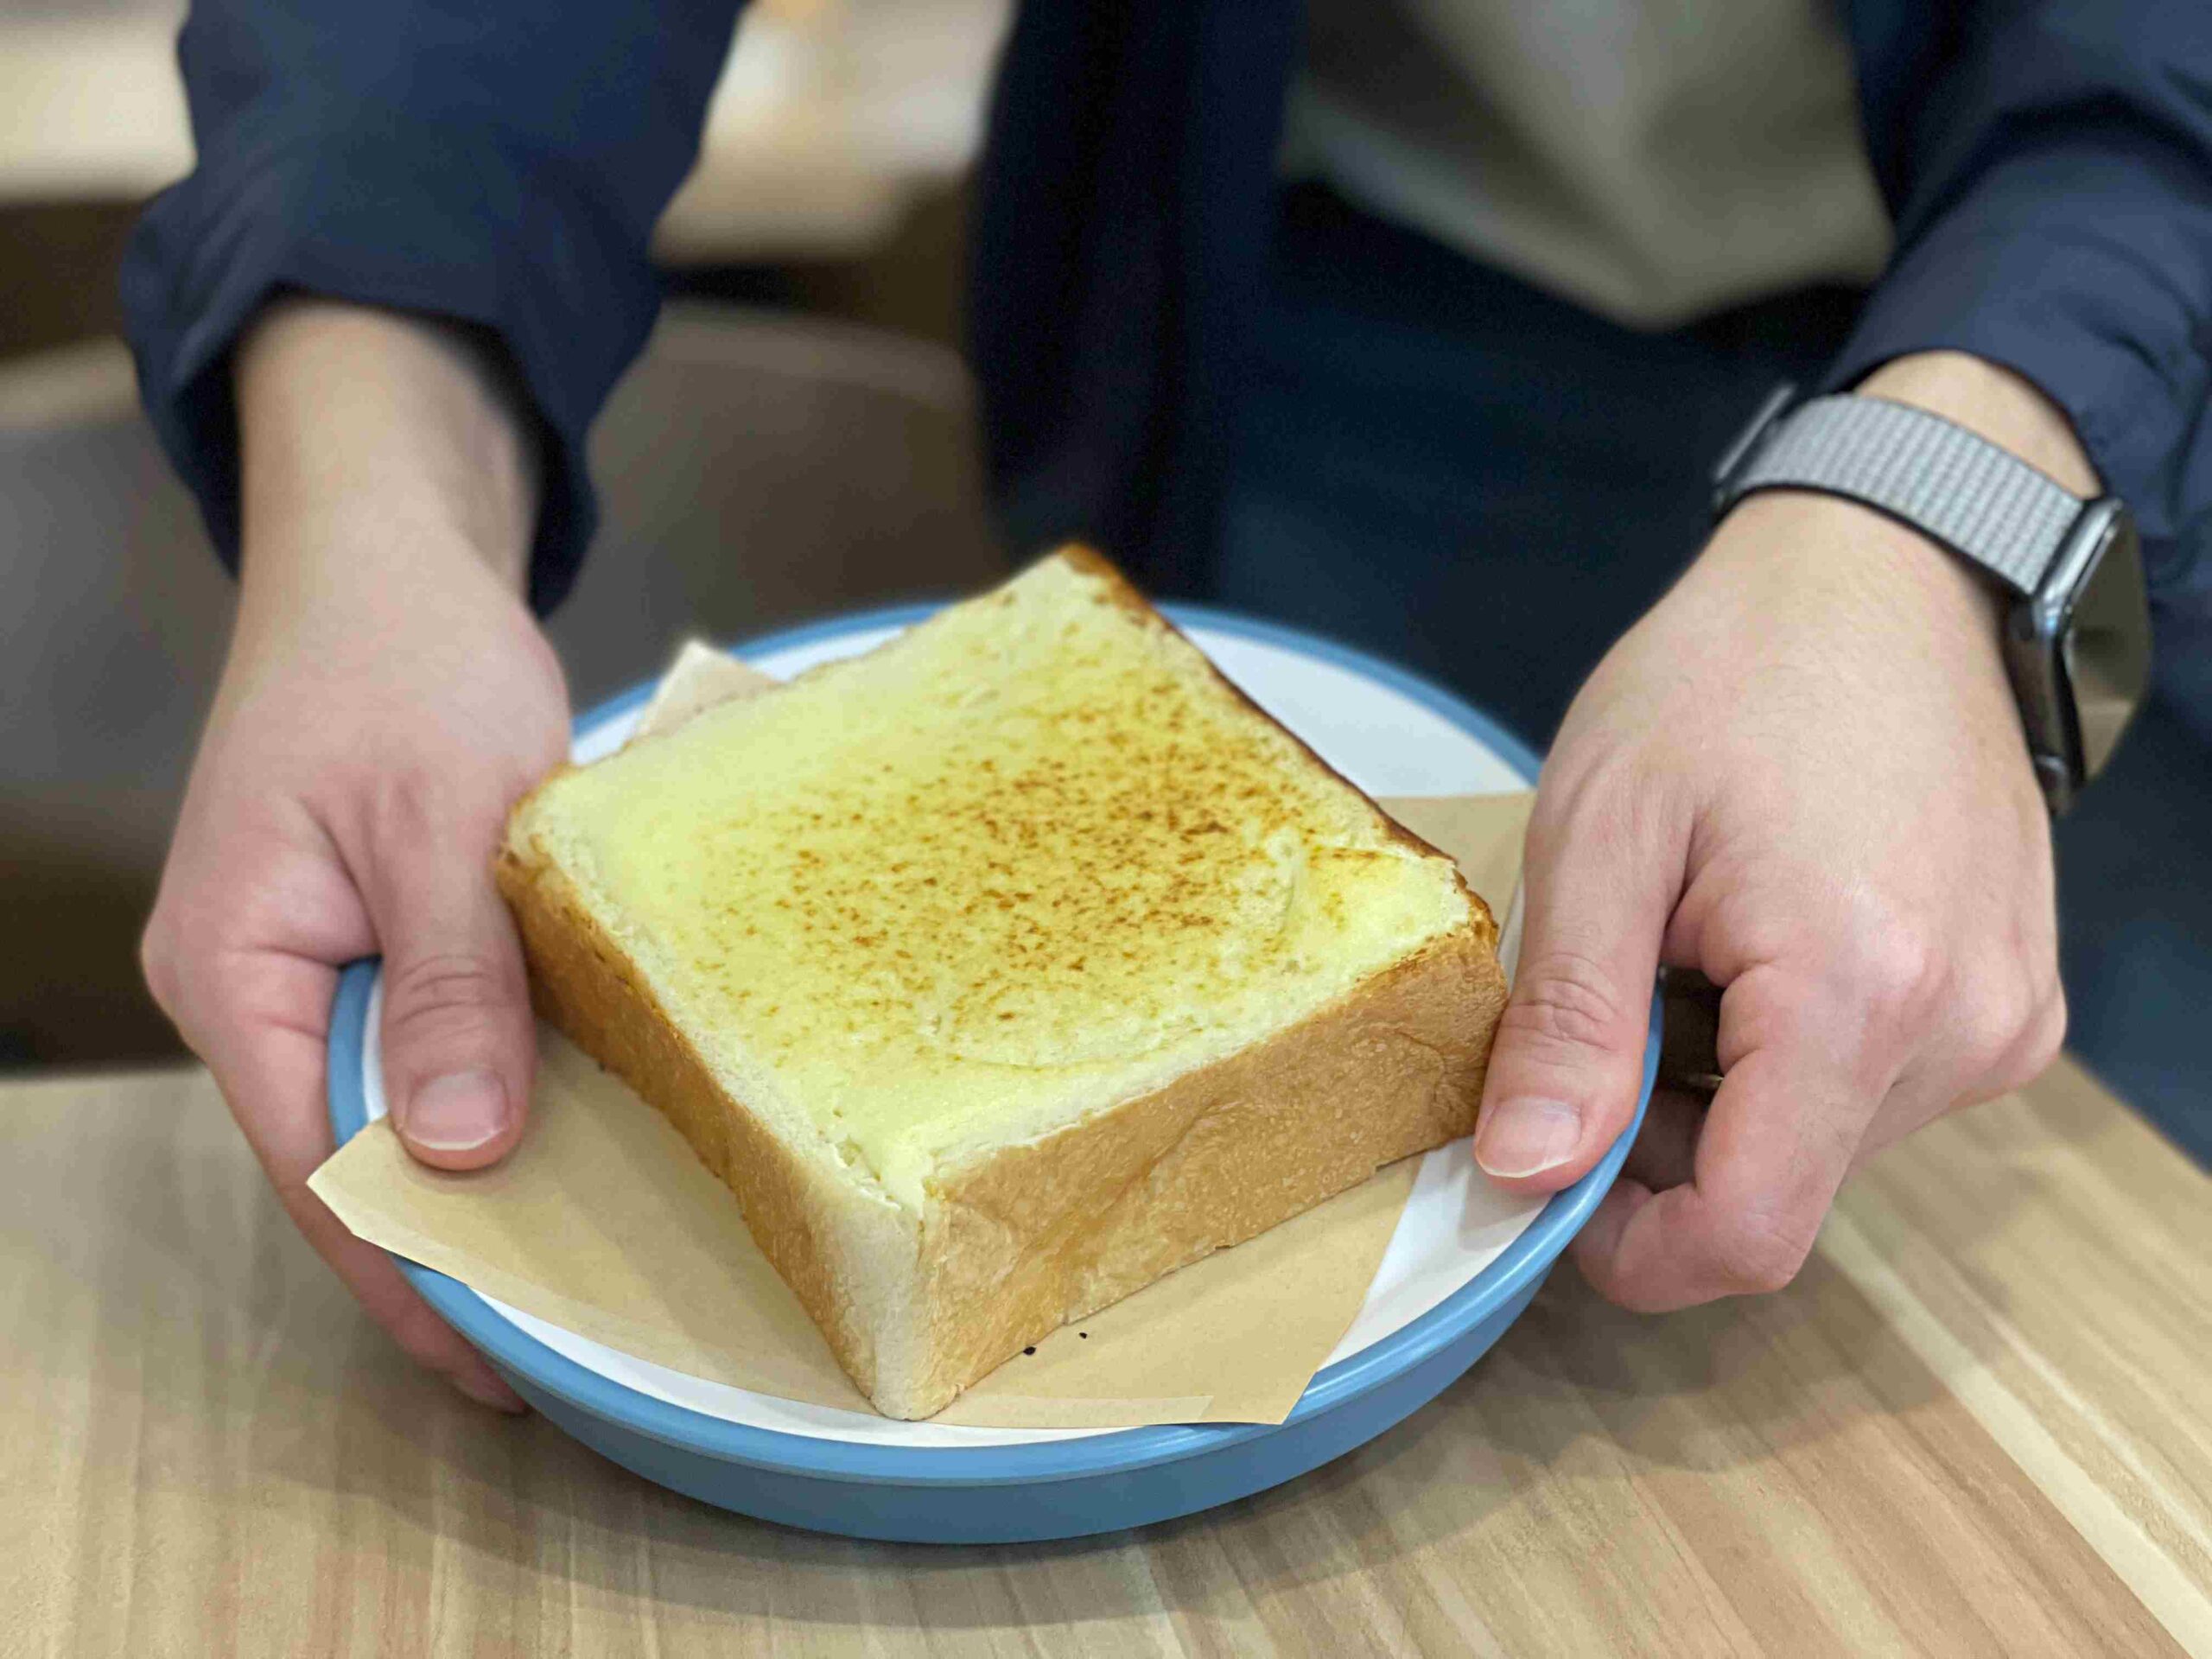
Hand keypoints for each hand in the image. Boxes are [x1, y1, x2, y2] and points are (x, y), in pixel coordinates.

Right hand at [141, 301, 564, 1405]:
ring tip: (578, 1264)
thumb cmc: (403, 660)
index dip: (406, 1268)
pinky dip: (490, 1086)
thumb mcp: (443, 820)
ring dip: (474, 1170)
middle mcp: (254, 981)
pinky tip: (566, 1134)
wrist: (391, 555)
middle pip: (348, 1150)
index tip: (497, 1360)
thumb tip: (458, 1152)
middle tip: (563, 1334)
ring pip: (391, 1099)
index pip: (318, 1165)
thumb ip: (448, 983)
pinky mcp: (369, 928)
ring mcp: (308, 957)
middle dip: (446, 1241)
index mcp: (234, 965)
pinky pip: (424, 1036)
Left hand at [1474, 353, 2085, 1307]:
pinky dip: (1788, 1048)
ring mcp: (2004, 1020)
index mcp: (1860, 994)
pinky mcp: (2012, 1000)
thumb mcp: (1601, 831)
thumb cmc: (1730, 676)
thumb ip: (1569, 1019)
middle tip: (1613, 988)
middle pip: (1776, 1189)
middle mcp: (1964, 1033)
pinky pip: (1874, 1089)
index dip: (1628, 1246)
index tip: (1544, 1175)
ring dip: (1723, 1084)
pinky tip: (1759, 935)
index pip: (1748, 1235)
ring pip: (1818, 1144)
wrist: (1882, 573)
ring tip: (1692, 939)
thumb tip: (1523, 1175)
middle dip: (1661, 1132)